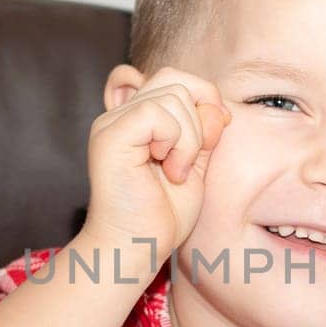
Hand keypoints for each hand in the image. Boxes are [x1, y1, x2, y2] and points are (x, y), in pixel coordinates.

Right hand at [83, 64, 231, 260]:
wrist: (137, 248)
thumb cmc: (163, 215)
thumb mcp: (195, 163)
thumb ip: (204, 130)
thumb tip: (215, 105)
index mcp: (137, 118)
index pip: (174, 78)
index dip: (202, 97)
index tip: (212, 137)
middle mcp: (120, 114)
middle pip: (174, 79)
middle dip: (200, 116)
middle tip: (191, 159)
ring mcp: (111, 123)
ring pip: (172, 95)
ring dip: (190, 137)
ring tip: (177, 172)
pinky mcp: (110, 136)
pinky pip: (158, 112)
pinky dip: (177, 141)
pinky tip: (169, 170)